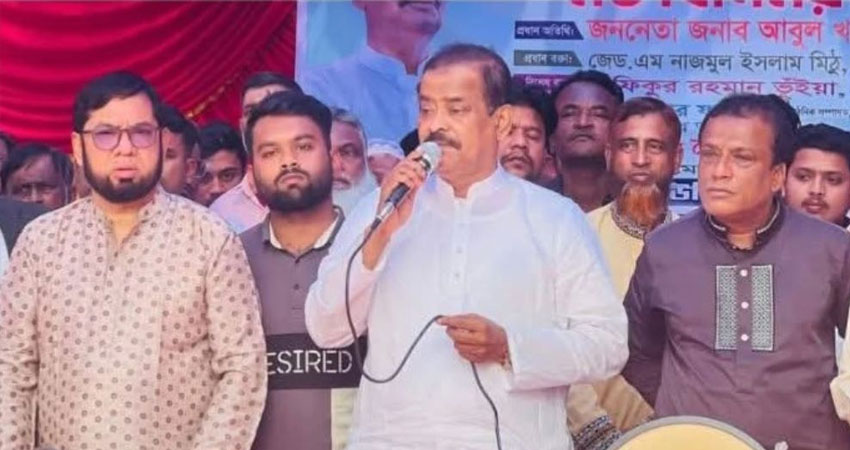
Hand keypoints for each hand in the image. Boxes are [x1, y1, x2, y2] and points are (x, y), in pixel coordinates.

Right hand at [362, 149, 426, 268]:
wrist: (389, 224)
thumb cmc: (396, 213)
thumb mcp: (411, 196)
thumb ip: (415, 186)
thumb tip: (422, 176)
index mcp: (397, 178)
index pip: (406, 162)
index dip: (415, 155)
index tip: (424, 154)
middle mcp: (391, 178)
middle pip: (405, 162)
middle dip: (417, 165)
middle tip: (423, 174)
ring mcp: (389, 182)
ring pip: (402, 168)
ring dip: (413, 173)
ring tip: (418, 182)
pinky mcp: (387, 188)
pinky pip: (398, 177)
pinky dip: (407, 179)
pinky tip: (411, 185)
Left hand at [438, 314, 508, 363]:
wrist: (505, 344)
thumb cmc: (492, 330)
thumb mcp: (480, 319)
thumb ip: (464, 319)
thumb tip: (448, 319)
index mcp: (482, 326)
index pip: (460, 322)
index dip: (448, 321)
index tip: (441, 320)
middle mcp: (481, 339)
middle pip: (455, 335)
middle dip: (451, 331)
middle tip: (452, 328)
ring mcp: (479, 350)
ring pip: (457, 345)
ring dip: (457, 340)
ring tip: (464, 336)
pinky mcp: (477, 359)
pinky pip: (461, 353)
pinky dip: (462, 348)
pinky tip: (468, 344)